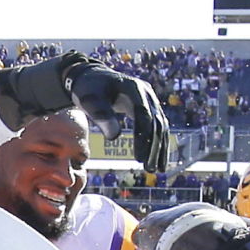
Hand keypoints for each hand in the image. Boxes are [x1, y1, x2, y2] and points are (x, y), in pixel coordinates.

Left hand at [0, 52, 169, 170]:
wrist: (93, 79)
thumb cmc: (89, 89)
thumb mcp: (90, 101)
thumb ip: (101, 115)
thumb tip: (114, 137)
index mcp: (134, 88)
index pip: (143, 115)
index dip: (143, 138)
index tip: (139, 159)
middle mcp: (146, 93)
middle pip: (156, 123)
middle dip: (153, 147)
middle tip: (149, 169)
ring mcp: (150, 100)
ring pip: (161, 126)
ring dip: (159, 148)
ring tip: (156, 170)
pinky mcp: (149, 108)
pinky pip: (158, 128)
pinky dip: (159, 144)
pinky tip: (158, 161)